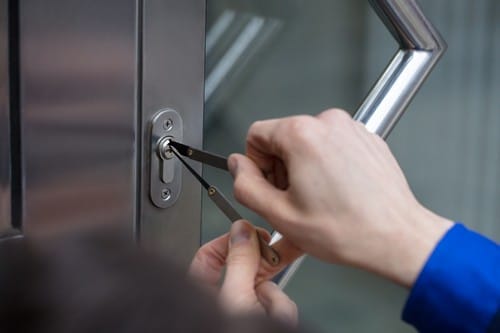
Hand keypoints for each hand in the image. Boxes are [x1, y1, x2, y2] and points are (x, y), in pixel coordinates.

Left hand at [189, 220, 297, 325]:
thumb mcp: (235, 297)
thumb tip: (242, 230)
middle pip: (246, 269)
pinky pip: (281, 304)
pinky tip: (275, 320)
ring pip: (268, 287)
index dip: (228, 240)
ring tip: (269, 313)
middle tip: (277, 249)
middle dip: (263, 268)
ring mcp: (248, 310)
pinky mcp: (267, 319)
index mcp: (203, 294)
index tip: (248, 232)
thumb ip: (239, 261)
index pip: (209, 255)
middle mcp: (225, 301)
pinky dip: (282, 311)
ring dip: (274, 299)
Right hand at [228, 109, 452, 286]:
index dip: (256, 164)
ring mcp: (351, 128)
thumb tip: (237, 165)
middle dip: (281, 167)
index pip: (256, 134)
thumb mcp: (279, 214)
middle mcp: (328, 122)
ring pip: (307, 142)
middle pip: (282, 137)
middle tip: (295, 199)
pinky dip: (327, 165)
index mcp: (302, 134)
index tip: (270, 186)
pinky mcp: (366, 138)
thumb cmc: (347, 229)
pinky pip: (332, 145)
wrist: (396, 237)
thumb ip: (246, 185)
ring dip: (304, 167)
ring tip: (319, 198)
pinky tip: (337, 192)